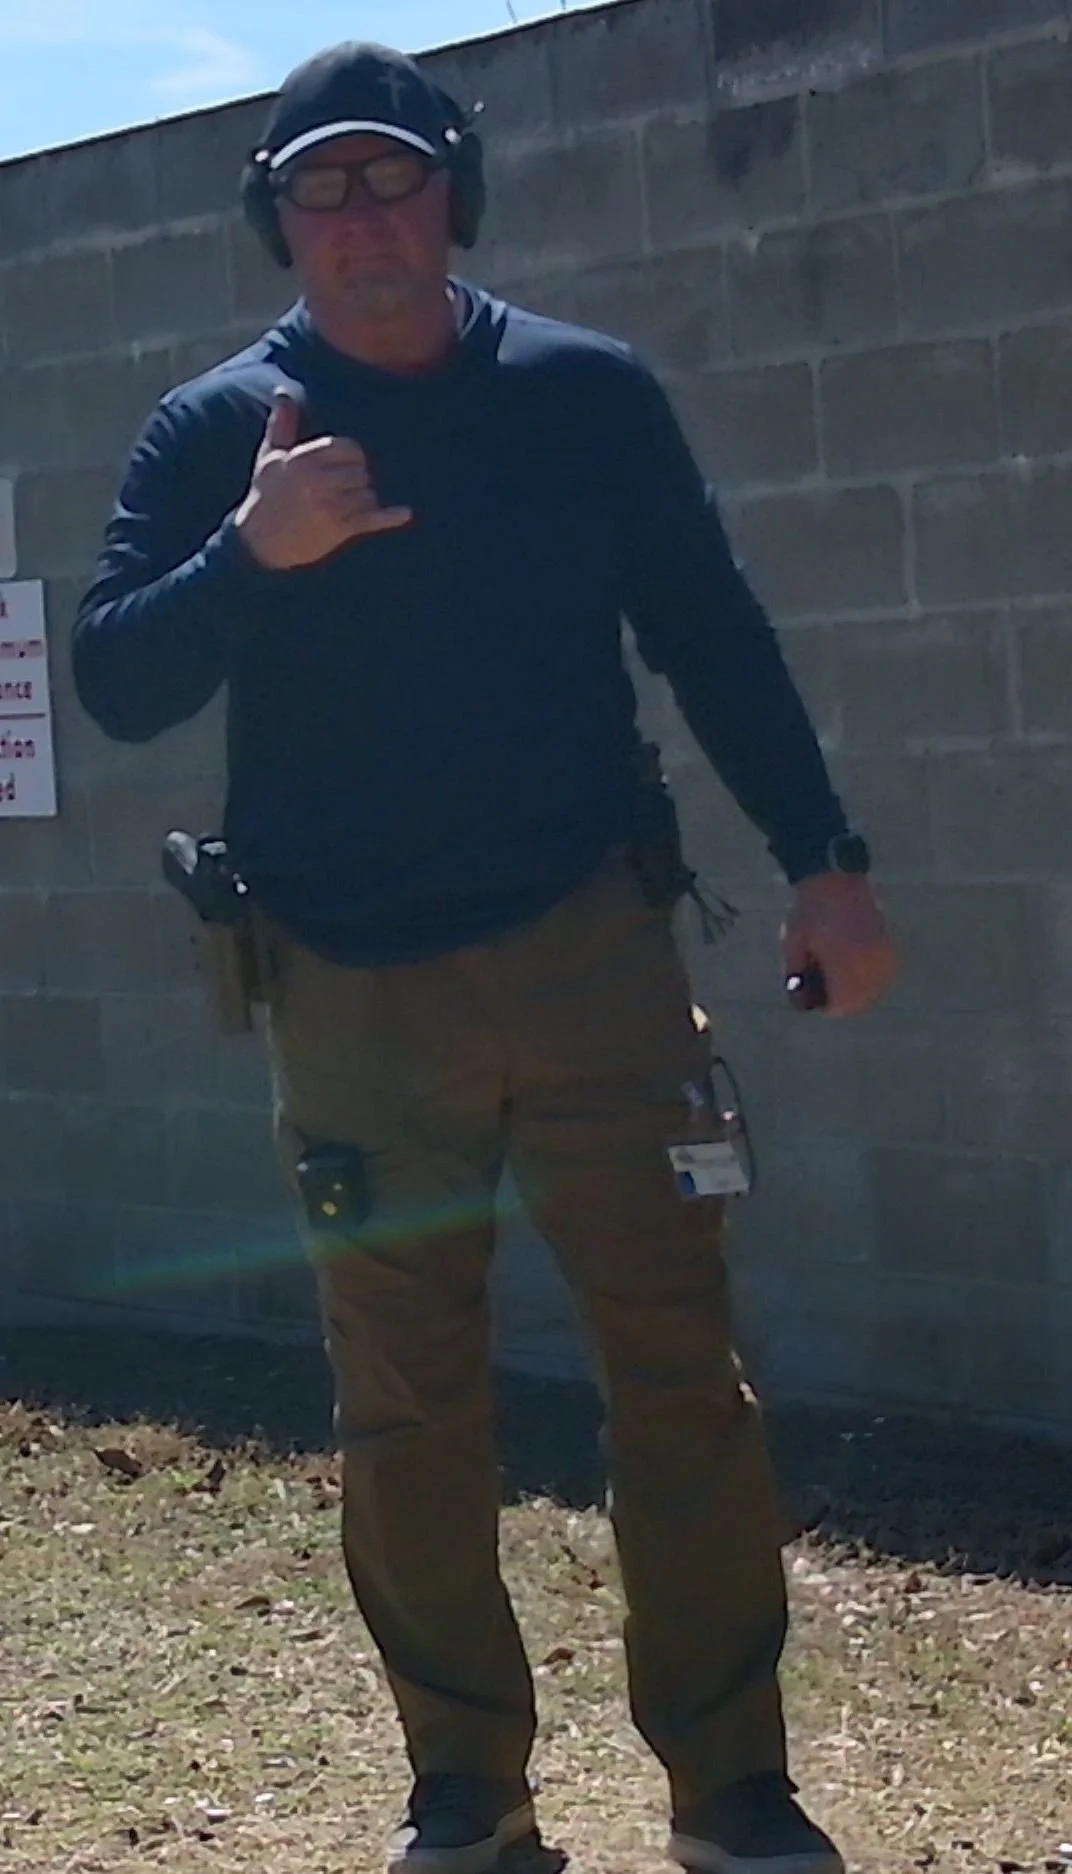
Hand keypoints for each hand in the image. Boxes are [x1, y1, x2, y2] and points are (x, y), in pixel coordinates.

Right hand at [234, 389, 412, 570]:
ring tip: (350, 507)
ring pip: (368, 494)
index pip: (348, 448)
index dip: (354, 457)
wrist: (257, 543)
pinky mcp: (337, 529)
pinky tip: (405, 513)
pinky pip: (370, 519)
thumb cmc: (265, 496)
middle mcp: (317, 481)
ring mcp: (329, 506)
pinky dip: (390, 517)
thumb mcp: (269, 457)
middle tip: (348, 490)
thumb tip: (282, 392)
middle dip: (360, 480)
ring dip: (366, 500)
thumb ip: (282, 423)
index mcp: (302, 459)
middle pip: (362, 472)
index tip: (349, 466)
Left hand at [782, 872, 896, 1018]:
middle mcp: (870, 965)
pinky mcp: (890, 946)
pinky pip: (883, 975)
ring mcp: (883, 956)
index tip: (815, 996)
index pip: (841, 1006)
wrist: (835, 879)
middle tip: (824, 985)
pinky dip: (870, 976)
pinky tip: (855, 965)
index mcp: (846, 966)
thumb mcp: (793, 946)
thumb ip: (796, 976)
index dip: (825, 1005)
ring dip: (858, 989)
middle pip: (859, 1002)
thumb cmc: (810, 913)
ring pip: (874, 990)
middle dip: (842, 999)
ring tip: (838, 972)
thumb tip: (801, 1002)